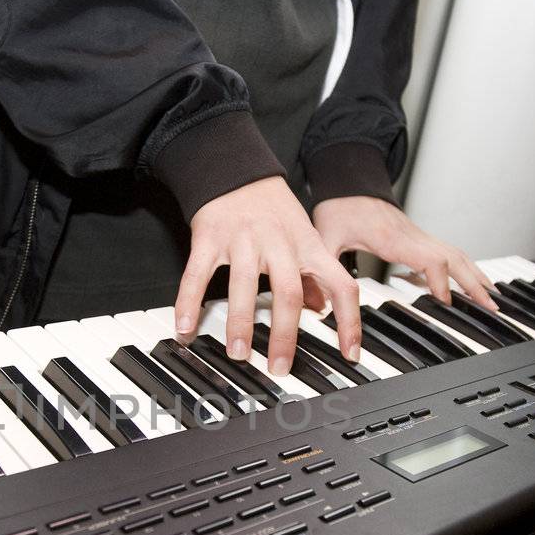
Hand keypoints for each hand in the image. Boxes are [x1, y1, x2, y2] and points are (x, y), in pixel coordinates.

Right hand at [173, 177, 361, 376]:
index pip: (340, 285)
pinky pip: (198, 274)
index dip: (349, 322)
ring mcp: (242, 240)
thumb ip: (313, 274)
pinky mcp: (210, 237)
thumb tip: (322, 308)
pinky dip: (189, 302)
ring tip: (238, 353)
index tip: (349, 354)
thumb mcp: (304, 236)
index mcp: (308, 246)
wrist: (236, 168)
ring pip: (244, 286)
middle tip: (279, 366)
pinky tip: (185, 326)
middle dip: (284, 335)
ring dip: (240, 324)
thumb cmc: (273, 208)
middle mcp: (278, 244)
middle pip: (288, 292)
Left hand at [311, 196, 498, 309]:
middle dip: (474, 283)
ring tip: (492, 299)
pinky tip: (472, 284)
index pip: (428, 259)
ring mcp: (419, 236)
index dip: (439, 280)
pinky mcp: (419, 237)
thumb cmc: (339, 206)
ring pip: (457, 255)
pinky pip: (449, 253)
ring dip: (476, 276)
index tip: (446, 301)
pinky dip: (466, 268)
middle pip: (454, 259)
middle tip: (491, 307)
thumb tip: (321, 304)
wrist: (349, 179)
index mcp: (392, 238)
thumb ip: (322, 271)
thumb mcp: (324, 238)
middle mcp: (412, 236)